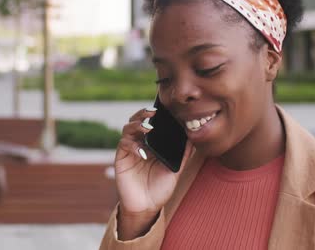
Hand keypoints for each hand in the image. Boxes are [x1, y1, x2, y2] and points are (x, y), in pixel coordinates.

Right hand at [114, 108, 193, 239]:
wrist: (147, 206)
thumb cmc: (160, 187)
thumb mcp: (176, 169)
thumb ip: (183, 154)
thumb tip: (193, 136)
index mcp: (151, 143)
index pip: (151, 121)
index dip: (154, 113)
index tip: (164, 109)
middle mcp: (139, 143)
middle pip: (137, 120)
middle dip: (143, 114)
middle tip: (154, 113)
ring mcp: (129, 150)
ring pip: (128, 128)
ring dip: (137, 125)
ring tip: (148, 128)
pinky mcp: (121, 159)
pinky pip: (124, 145)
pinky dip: (133, 146)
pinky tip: (143, 152)